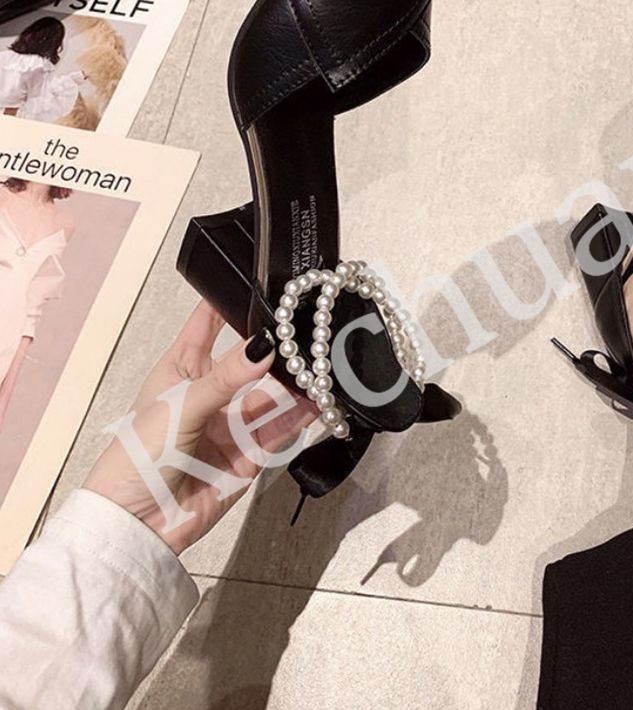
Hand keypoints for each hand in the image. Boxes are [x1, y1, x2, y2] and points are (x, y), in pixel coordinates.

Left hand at [83, 301, 315, 552]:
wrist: (137, 524)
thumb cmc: (138, 457)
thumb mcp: (180, 406)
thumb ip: (226, 377)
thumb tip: (265, 347)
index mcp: (181, 370)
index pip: (207, 324)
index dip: (229, 303)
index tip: (259, 281)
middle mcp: (210, 392)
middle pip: (251, 360)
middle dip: (277, 347)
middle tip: (307, 329)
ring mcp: (231, 424)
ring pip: (272, 395)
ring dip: (295, 382)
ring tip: (321, 365)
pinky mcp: (250, 454)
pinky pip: (282, 429)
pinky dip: (302, 415)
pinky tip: (320, 400)